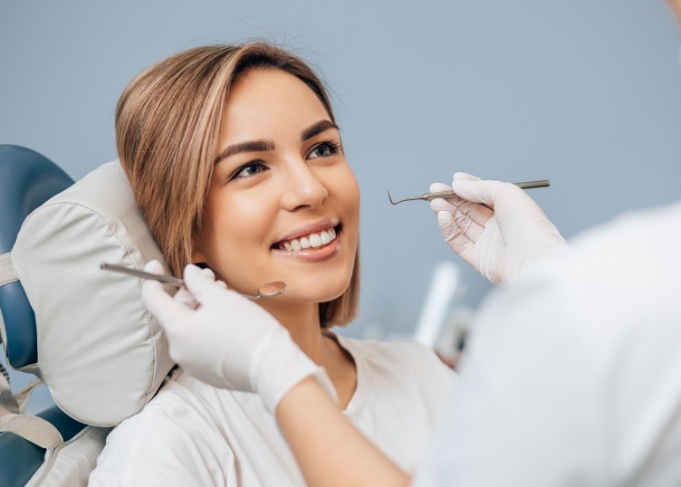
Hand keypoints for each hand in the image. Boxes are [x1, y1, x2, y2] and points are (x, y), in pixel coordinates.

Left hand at [141, 261, 336, 411]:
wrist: (271, 366)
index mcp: (178, 330)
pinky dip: (207, 328)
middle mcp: (179, 350)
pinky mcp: (206, 372)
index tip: (155, 266)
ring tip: (223, 296)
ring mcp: (192, 364)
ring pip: (189, 328)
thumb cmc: (248, 329)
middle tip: (209, 278)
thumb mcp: (222, 298)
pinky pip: (199, 344)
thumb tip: (188, 274)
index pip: (153, 300)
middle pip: (175, 313)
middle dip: (189, 293)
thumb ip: (198, 284)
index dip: (153, 279)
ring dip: (200, 309)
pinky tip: (226, 317)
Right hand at [430, 172, 565, 284]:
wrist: (534, 258)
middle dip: (450, 199)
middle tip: (435, 191)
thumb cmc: (529, 225)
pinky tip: (443, 217)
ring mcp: (488, 243)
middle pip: (468, 210)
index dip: (465, 189)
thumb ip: (479, 187)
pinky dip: (448, 229)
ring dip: (446, 212)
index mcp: (508, 209)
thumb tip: (458, 184)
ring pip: (460, 225)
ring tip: (435, 203)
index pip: (481, 196)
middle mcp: (498, 226)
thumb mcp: (505, 192)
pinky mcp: (478, 259)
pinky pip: (458, 242)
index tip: (450, 182)